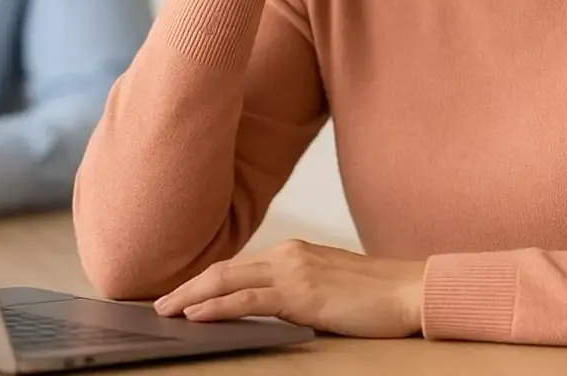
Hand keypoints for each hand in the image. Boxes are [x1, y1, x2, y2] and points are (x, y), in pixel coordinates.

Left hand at [153, 240, 424, 338]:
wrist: (408, 290)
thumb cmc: (374, 295)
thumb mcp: (326, 287)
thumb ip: (294, 293)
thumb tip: (267, 310)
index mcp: (292, 252)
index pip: (236, 266)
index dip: (204, 281)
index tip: (180, 295)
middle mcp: (287, 254)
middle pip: (223, 269)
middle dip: (186, 287)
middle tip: (157, 305)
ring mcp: (293, 271)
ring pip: (227, 281)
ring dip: (191, 297)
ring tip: (165, 311)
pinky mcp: (301, 294)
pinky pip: (248, 300)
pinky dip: (217, 307)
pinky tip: (196, 314)